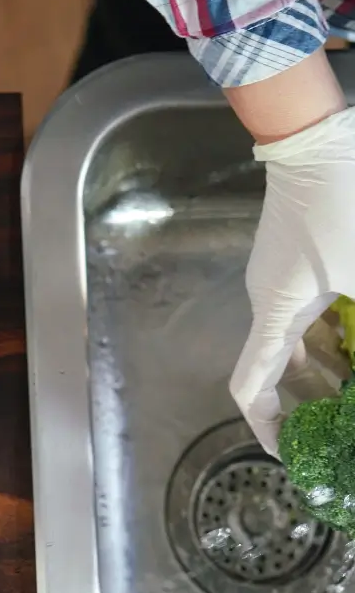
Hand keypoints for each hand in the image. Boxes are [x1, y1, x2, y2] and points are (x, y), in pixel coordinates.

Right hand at [231, 106, 354, 455]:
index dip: (265, 427)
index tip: (292, 454)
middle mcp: (267, 301)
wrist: (316, 138)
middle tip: (343, 423)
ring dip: (327, 369)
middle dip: (310, 403)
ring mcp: (278, 279)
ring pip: (296, 341)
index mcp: (276, 312)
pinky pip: (306, 315)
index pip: (249, 386)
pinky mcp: (293, 261)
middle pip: (276, 369)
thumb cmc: (342, 205)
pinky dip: (331, 338)